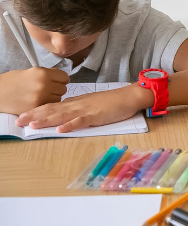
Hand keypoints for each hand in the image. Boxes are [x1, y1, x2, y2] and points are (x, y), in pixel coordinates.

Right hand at [0, 67, 68, 114]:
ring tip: (43, 96)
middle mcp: (44, 85)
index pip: (64, 77)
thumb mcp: (32, 71)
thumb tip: (62, 78)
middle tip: (49, 89)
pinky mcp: (36, 108)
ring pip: (58, 99)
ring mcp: (40, 98)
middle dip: (57, 89)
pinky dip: (47, 104)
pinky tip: (39, 101)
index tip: (58, 81)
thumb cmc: (13, 81)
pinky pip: (49, 106)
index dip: (62, 80)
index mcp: (43, 73)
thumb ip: (48, 74)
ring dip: (53, 98)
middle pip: (63, 89)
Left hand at [15, 83, 152, 132]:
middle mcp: (78, 104)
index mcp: (76, 102)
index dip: (37, 110)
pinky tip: (61, 129)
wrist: (129, 96)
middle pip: (53, 109)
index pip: (52, 106)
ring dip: (47, 120)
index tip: (23, 116)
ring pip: (63, 115)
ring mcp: (86, 109)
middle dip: (35, 115)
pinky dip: (70, 125)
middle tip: (18, 121)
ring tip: (33, 125)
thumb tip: (63, 112)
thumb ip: (78, 107)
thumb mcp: (91, 103)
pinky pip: (81, 121)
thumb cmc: (112, 101)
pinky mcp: (96, 115)